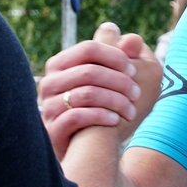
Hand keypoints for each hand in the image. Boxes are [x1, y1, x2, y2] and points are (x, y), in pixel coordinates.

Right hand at [38, 22, 159, 156]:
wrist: (81, 148)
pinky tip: (116, 120)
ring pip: (86, 94)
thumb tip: (133, 38)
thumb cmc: (97, 108)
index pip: (89, 48)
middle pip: (89, 71)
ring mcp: (48, 106)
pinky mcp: (52, 129)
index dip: (115, 56)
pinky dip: (101, 116)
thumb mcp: (110, 81)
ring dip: (115, 101)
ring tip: (131, 110)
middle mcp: (50, 82)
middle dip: (119, 82)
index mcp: (61, 64)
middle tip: (137, 93)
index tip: (134, 70)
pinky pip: (78, 116)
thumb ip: (120, 58)